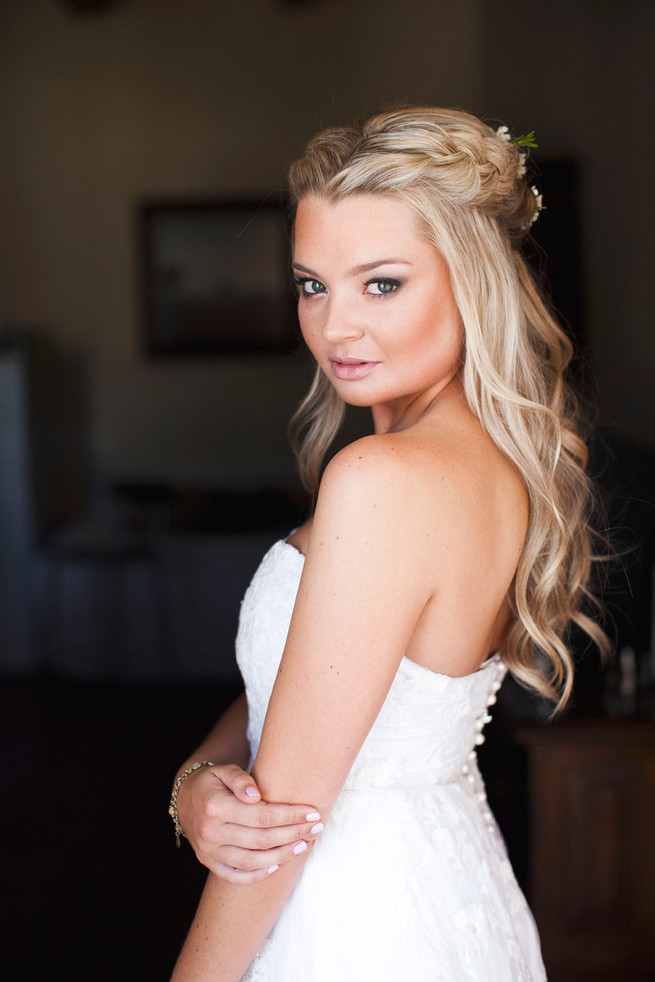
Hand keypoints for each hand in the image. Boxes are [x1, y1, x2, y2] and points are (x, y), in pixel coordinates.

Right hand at [175, 763, 324, 883]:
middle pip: (261, 839)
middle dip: (293, 834)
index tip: (312, 812)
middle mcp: (211, 832)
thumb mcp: (223, 770)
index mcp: (216, 806)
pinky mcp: (209, 863)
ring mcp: (209, 852)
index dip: (290, 816)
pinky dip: (257, 875)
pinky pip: (235, 876)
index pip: (262, 815)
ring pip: (252, 861)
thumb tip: (256, 795)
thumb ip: (240, 780)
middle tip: (317, 828)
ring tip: (303, 845)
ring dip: (282, 855)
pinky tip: (277, 866)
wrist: (184, 799)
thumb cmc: (211, 781)